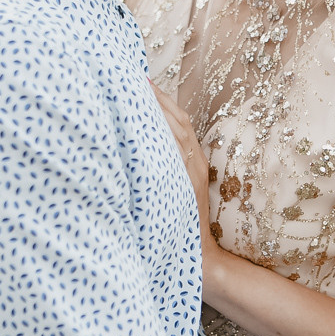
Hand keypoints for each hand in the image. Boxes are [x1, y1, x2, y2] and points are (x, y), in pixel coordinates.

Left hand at [149, 83, 216, 258]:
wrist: (201, 260)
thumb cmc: (183, 229)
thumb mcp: (174, 193)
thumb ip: (164, 169)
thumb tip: (139, 152)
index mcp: (193, 162)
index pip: (178, 121)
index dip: (161, 100)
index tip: (139, 80)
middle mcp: (193, 163)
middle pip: (176, 120)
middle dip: (156, 97)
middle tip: (133, 76)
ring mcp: (190, 173)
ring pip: (174, 131)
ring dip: (156, 108)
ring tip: (135, 89)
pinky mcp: (184, 184)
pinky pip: (173, 152)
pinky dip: (162, 133)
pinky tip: (143, 121)